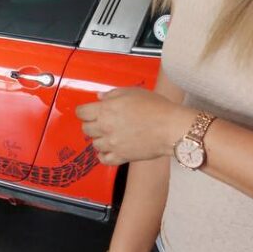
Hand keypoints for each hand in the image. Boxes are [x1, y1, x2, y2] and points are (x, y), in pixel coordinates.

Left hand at [76, 88, 191, 164]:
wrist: (171, 127)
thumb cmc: (155, 107)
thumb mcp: (132, 92)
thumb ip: (112, 94)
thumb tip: (99, 97)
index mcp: (105, 110)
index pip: (81, 112)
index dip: (84, 111)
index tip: (88, 111)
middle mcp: (105, 128)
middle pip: (86, 129)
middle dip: (92, 124)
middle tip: (102, 122)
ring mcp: (113, 144)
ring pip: (95, 144)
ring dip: (100, 139)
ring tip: (111, 135)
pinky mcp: (122, 157)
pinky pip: (104, 159)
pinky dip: (104, 155)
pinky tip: (110, 150)